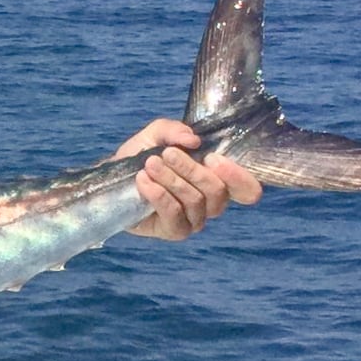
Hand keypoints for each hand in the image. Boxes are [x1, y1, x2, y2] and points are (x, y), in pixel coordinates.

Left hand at [115, 119, 261, 239]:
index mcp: (217, 179)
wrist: (112, 179)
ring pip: (195, 201)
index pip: (248, 190)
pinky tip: (142, 180)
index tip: (213, 158)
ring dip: (171, 179)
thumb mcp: (156, 135)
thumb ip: (174, 130)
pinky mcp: (174, 231)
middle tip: (167, 154)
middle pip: (217, 191)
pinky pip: (174, 214)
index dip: (239, 177)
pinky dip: (158, 194)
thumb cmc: (142, 157)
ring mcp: (194, 220)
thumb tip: (193, 140)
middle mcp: (211, 203)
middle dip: (191, 169)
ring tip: (150, 164)